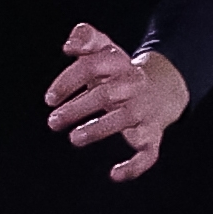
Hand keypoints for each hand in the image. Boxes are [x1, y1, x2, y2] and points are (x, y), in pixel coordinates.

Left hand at [43, 22, 189, 181]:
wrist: (162, 90)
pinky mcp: (151, 135)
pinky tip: (114, 174)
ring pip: (124, 120)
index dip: (69, 80)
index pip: (93, 66)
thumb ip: (86, 39)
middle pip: (106, 94)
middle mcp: (134, 87)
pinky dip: (134, 166)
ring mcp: (144, 112)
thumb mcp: (105, 51)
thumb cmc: (119, 73)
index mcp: (120, 65)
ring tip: (74, 138)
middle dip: (78, 108)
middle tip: (53, 121)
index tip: (50, 99)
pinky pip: (148, 153)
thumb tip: (69, 44)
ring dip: (98, 130)